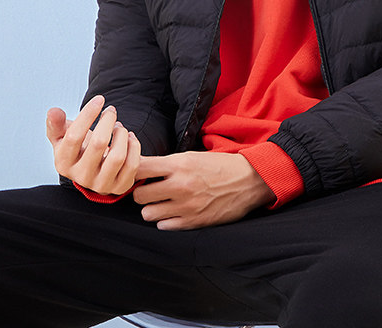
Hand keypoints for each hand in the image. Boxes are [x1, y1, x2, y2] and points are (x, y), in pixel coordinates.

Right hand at [46, 95, 140, 195]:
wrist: (94, 169)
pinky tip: (129, 137)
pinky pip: (132, 165)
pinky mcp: (119, 187)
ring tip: (119, 127)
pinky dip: (134, 146)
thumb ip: (56, 124)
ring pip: (117, 156)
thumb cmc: (78, 149)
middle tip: (111, 111)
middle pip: (98, 143)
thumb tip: (53, 111)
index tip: (99, 99)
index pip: (74, 136)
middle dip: (108, 120)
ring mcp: (101, 184)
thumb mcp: (63, 136)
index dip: (88, 114)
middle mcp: (81, 176)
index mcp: (63, 162)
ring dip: (122, 134)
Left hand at [133, 151, 273, 229]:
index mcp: (179, 164)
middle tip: (149, 189)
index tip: (134, 173)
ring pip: (148, 214)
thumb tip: (140, 168)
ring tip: (162, 201)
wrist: (248, 181)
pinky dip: (165, 219)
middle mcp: (180, 186)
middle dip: (141, 192)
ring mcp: (186, 207)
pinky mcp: (193, 222)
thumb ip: (167, 164)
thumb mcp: (192, 156)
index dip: (132, 171)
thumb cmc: (219, 166)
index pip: (140, 168)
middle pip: (139, 195)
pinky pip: (163, 226)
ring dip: (152, 208)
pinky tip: (174, 211)